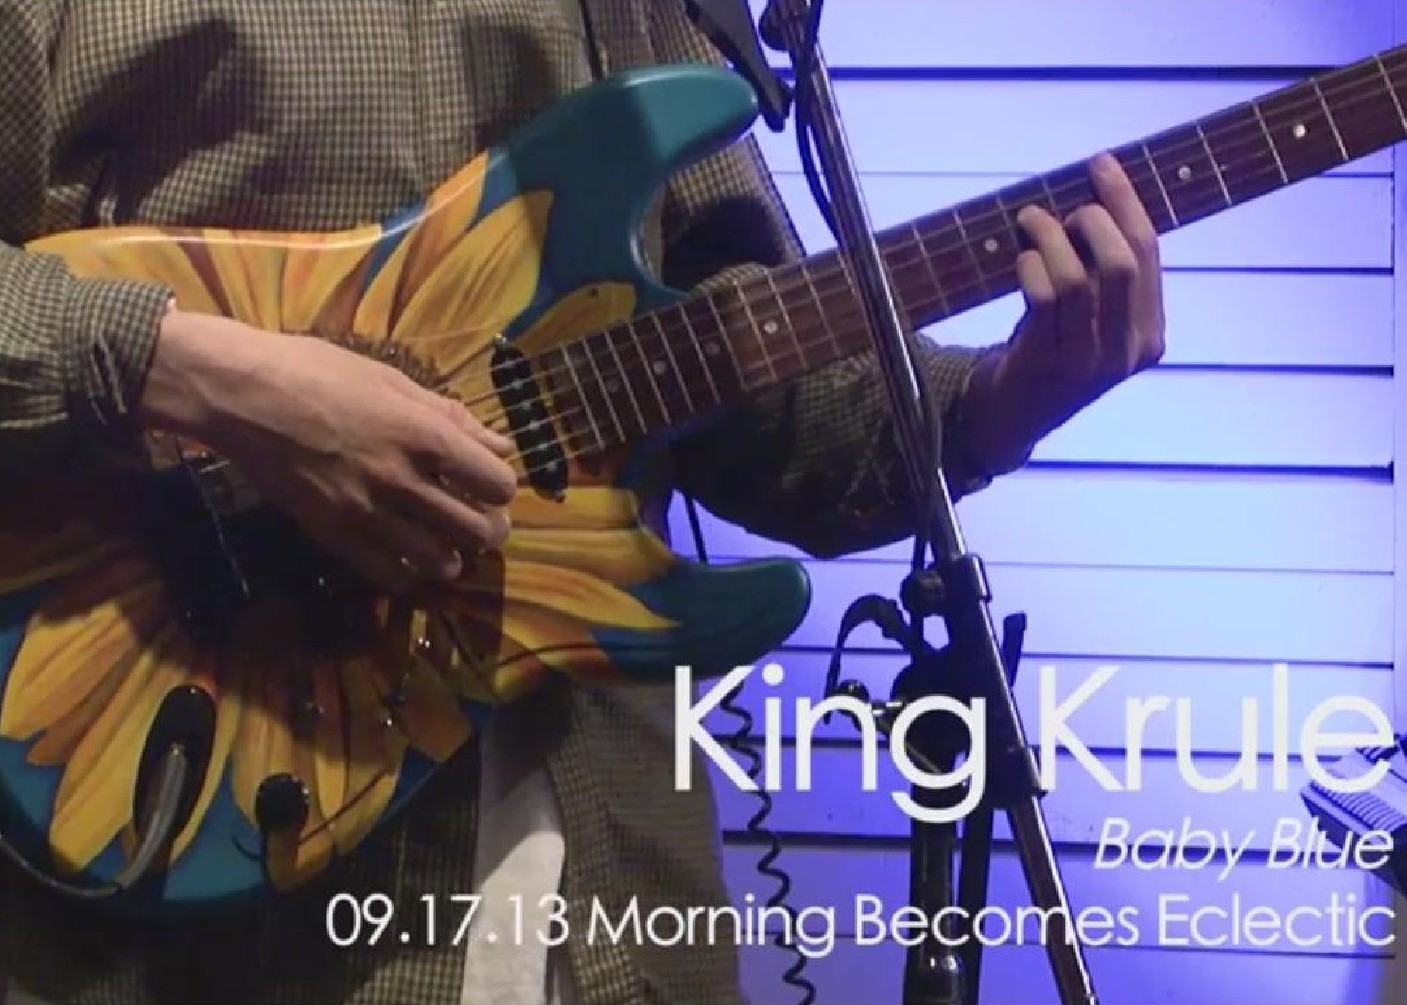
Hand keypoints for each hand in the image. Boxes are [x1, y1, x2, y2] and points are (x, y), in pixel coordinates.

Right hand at [136, 310, 516, 592]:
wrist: (240, 395)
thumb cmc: (317, 372)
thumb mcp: (391, 380)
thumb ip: (450, 416)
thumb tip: (500, 444)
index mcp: (424, 434)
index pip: (497, 484)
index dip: (501, 487)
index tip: (488, 483)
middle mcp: (402, 479)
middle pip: (480, 531)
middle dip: (490, 528)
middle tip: (479, 519)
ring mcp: (367, 512)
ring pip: (442, 561)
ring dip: (453, 554)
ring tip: (445, 540)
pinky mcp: (333, 535)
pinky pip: (391, 575)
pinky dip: (409, 572)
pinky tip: (407, 556)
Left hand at [964, 152, 1165, 473]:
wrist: (1011, 417)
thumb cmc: (1048, 352)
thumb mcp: (1092, 320)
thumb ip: (1102, 273)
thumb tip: (1093, 195)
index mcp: (1151, 335)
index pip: (1148, 253)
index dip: (1125, 201)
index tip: (1101, 164)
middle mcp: (1126, 350)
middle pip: (1123, 261)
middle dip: (1093, 218)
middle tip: (1063, 210)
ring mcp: (1087, 360)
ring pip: (1080, 278)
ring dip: (1050, 237)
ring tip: (1031, 221)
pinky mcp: (1046, 362)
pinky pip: (1044, 298)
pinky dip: (1032, 266)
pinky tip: (1022, 258)